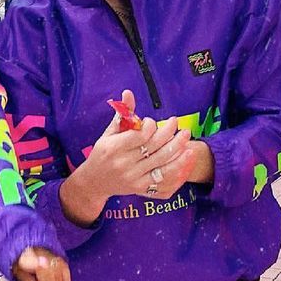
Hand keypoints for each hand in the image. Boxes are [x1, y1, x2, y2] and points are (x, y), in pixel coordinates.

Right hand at [59, 89, 193, 223]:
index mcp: (114, 148)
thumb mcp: (108, 133)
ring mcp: (133, 178)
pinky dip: (176, 169)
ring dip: (178, 149)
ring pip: (162, 163)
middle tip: (177, 123)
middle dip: (169, 132)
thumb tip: (128, 92)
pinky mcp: (140, 189)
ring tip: (186, 137)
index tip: (151, 122)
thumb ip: (122, 114)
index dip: (150, 125)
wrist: (94, 183)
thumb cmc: (101, 154)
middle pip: (154, 146)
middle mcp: (124, 164)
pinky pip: (163, 180)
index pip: (140, 134)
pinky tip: (184, 158)